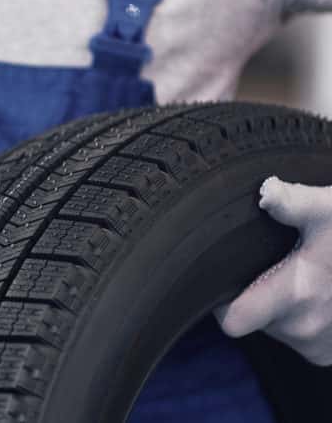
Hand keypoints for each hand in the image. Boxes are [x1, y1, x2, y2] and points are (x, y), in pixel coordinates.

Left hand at [216, 177, 331, 365]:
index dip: (223, 301)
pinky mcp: (329, 352)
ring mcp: (320, 345)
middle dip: (256, 294)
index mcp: (298, 296)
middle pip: (253, 319)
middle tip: (275, 265)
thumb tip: (268, 191)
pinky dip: (302, 319)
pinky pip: (299, 338)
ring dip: (281, 307)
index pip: (233, 319)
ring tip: (301, 276)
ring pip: (275, 328)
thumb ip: (296, 202)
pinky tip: (316, 294)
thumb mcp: (331, 210)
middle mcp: (306, 329)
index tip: (227, 278)